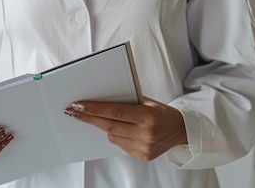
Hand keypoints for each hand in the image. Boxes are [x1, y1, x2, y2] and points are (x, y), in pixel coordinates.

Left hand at [64, 97, 187, 160]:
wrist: (180, 130)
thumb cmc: (160, 111)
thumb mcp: (146, 101)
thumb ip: (126, 100)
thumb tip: (100, 98)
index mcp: (147, 116)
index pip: (114, 112)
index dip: (94, 109)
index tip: (78, 105)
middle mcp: (146, 134)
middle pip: (109, 126)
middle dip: (89, 118)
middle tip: (73, 111)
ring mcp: (144, 147)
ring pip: (112, 137)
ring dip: (104, 127)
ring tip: (99, 118)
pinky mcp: (142, 156)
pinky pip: (120, 145)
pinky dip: (116, 136)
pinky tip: (119, 129)